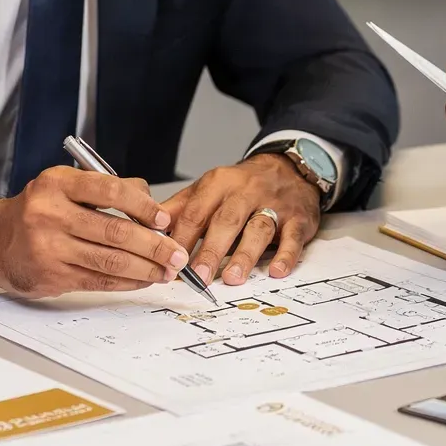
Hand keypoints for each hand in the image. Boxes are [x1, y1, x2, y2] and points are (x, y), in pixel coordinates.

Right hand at [0, 166, 189, 297]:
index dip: (143, 207)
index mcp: (57, 184)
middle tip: (177, 254)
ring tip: (167, 271)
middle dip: (154, 246)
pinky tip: (143, 279)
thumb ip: (108, 190)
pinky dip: (126, 281)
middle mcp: (49, 214)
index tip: (164, 220)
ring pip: (109, 260)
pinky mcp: (51, 275)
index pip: (110, 190)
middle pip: (114, 232)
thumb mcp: (66, 187)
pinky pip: (98, 279)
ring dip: (145, 268)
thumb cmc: (39, 210)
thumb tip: (153, 207)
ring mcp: (48, 247)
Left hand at [163, 154, 323, 285]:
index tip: (170, 263)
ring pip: (259, 229)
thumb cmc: (243, 186)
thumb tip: (147, 228)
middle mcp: (246, 192)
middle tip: (198, 276)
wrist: (288, 168)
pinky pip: (293, 237)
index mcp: (219, 183)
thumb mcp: (210, 188)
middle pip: (226, 221)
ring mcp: (275, 204)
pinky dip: (286, 254)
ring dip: (245, 255)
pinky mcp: (298, 218)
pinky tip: (277, 271)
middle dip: (211, 250)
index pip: (196, 212)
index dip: (183, 239)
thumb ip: (181, 208)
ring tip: (232, 278)